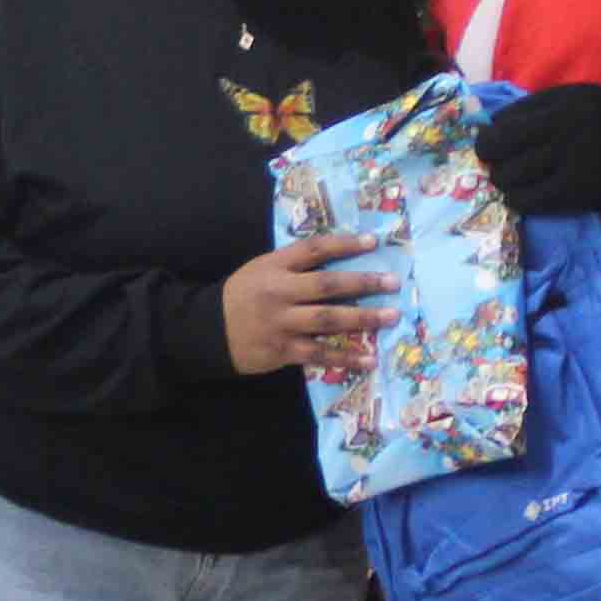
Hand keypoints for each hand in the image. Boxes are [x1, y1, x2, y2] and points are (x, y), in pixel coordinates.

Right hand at [220, 235, 393, 376]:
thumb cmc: (241, 296)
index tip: (373, 241)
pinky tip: (369, 358)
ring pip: (328, 319)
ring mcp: (281, 322)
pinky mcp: (282, 349)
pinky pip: (319, 353)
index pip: (314, 249)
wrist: (206, 331)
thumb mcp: (261, 269)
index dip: (345, 243)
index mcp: (275, 266)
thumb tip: (338, 259)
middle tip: (393, 282)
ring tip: (391, 317)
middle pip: (328, 284)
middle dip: (364, 283)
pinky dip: (345, 357)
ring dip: (363, 318)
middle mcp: (280, 292)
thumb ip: (294, 265)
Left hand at [475, 83, 600, 221]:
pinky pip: (529, 197)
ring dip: (503, 180)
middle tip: (492, 164)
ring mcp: (573, 155)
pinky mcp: (578, 189)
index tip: (494, 142)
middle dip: (489, 155)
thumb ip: (545, 109)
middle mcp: (569, 122)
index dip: (493, 131)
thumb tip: (492, 125)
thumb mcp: (583, 103)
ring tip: (509, 182)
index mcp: (568, 98)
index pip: (508, 114)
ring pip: (511, 171)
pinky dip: (519, 199)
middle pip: (501, 141)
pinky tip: (523, 198)